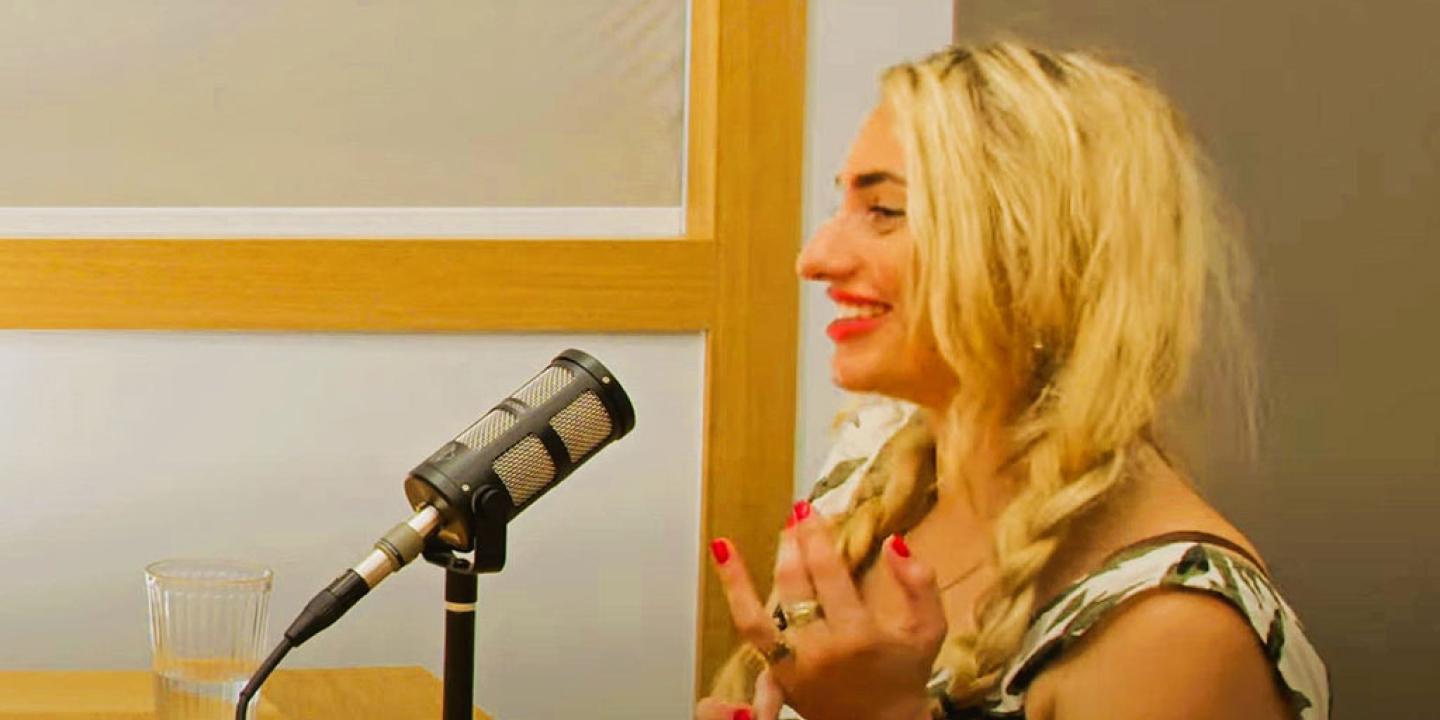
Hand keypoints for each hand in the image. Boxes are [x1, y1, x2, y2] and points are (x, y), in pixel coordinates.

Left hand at [709, 501, 945, 719]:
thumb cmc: (905, 676)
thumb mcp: (929, 631)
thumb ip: (921, 585)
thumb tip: (895, 543)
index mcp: (858, 636)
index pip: (829, 574)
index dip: (817, 537)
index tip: (813, 511)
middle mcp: (820, 650)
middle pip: (795, 585)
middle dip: (793, 544)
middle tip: (795, 516)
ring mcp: (793, 665)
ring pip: (760, 613)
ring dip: (747, 573)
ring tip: (737, 544)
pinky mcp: (778, 675)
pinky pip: (750, 632)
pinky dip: (734, 596)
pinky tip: (723, 561)